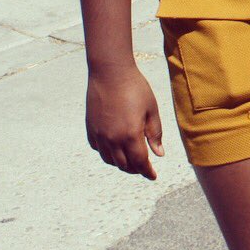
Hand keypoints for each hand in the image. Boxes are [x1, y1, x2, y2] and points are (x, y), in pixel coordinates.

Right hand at [86, 64, 163, 179]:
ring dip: (121, 163)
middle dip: (135, 169)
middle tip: (144, 167)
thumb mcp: (151, 109)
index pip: (140, 162)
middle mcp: (112, 139)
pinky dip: (108, 154)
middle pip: (124, 164)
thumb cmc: (135, 88)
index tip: (153, 176)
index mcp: (130, 135)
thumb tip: (158, 154)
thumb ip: (155, 133)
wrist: (110, 73)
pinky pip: (99, 149)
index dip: (147, 172)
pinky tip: (115, 148)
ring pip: (110, 160)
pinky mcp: (91, 130)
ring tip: (131, 159)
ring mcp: (99, 136)